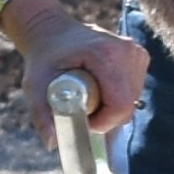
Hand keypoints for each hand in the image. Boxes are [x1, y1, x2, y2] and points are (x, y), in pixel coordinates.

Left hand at [7, 0, 147, 134]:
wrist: (52, 30)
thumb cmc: (43, 58)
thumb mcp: (35, 85)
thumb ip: (42, 114)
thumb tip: (53, 143)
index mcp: (106, 54)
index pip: (120, 104)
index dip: (103, 122)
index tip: (83, 119)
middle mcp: (127, 51)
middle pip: (127, 106)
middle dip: (105, 117)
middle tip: (82, 107)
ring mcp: (136, 53)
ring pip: (132, 101)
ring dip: (111, 108)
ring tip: (88, 94)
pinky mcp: (139, 57)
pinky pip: (133, 92)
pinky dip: (117, 98)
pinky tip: (99, 87)